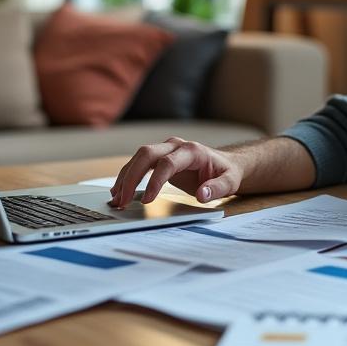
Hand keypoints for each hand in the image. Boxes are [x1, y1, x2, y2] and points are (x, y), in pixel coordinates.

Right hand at [108, 137, 243, 207]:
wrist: (225, 164)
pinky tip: (120, 190)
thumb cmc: (226, 173)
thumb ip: (217, 189)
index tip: (146, 200)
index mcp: (192, 151)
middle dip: (132, 176)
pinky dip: (128, 176)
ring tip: (116, 198)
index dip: (155, 181)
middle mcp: (176, 146)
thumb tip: (202, 194)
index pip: (167, 163)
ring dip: (125, 177)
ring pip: (139, 157)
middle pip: (146, 154)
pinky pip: (139, 163)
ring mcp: (166, 149)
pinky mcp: (159, 157)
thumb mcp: (230, 182)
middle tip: (122, 199)